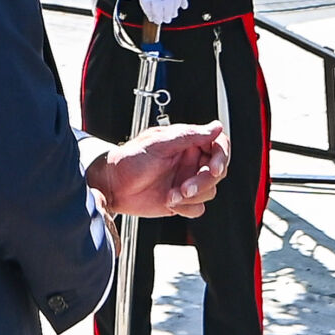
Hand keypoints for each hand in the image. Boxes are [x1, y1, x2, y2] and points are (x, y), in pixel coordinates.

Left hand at [87, 122, 228, 218]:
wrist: (113, 186)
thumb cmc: (129, 159)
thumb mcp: (158, 143)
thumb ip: (189, 135)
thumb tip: (216, 127)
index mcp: (186, 142)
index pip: (217, 144)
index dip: (221, 155)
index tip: (213, 167)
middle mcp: (190, 161)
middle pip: (217, 171)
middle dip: (203, 182)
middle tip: (185, 188)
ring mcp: (186, 181)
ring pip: (209, 191)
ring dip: (192, 196)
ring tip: (170, 195)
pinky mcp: (181, 201)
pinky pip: (198, 208)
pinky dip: (187, 208)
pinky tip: (169, 202)